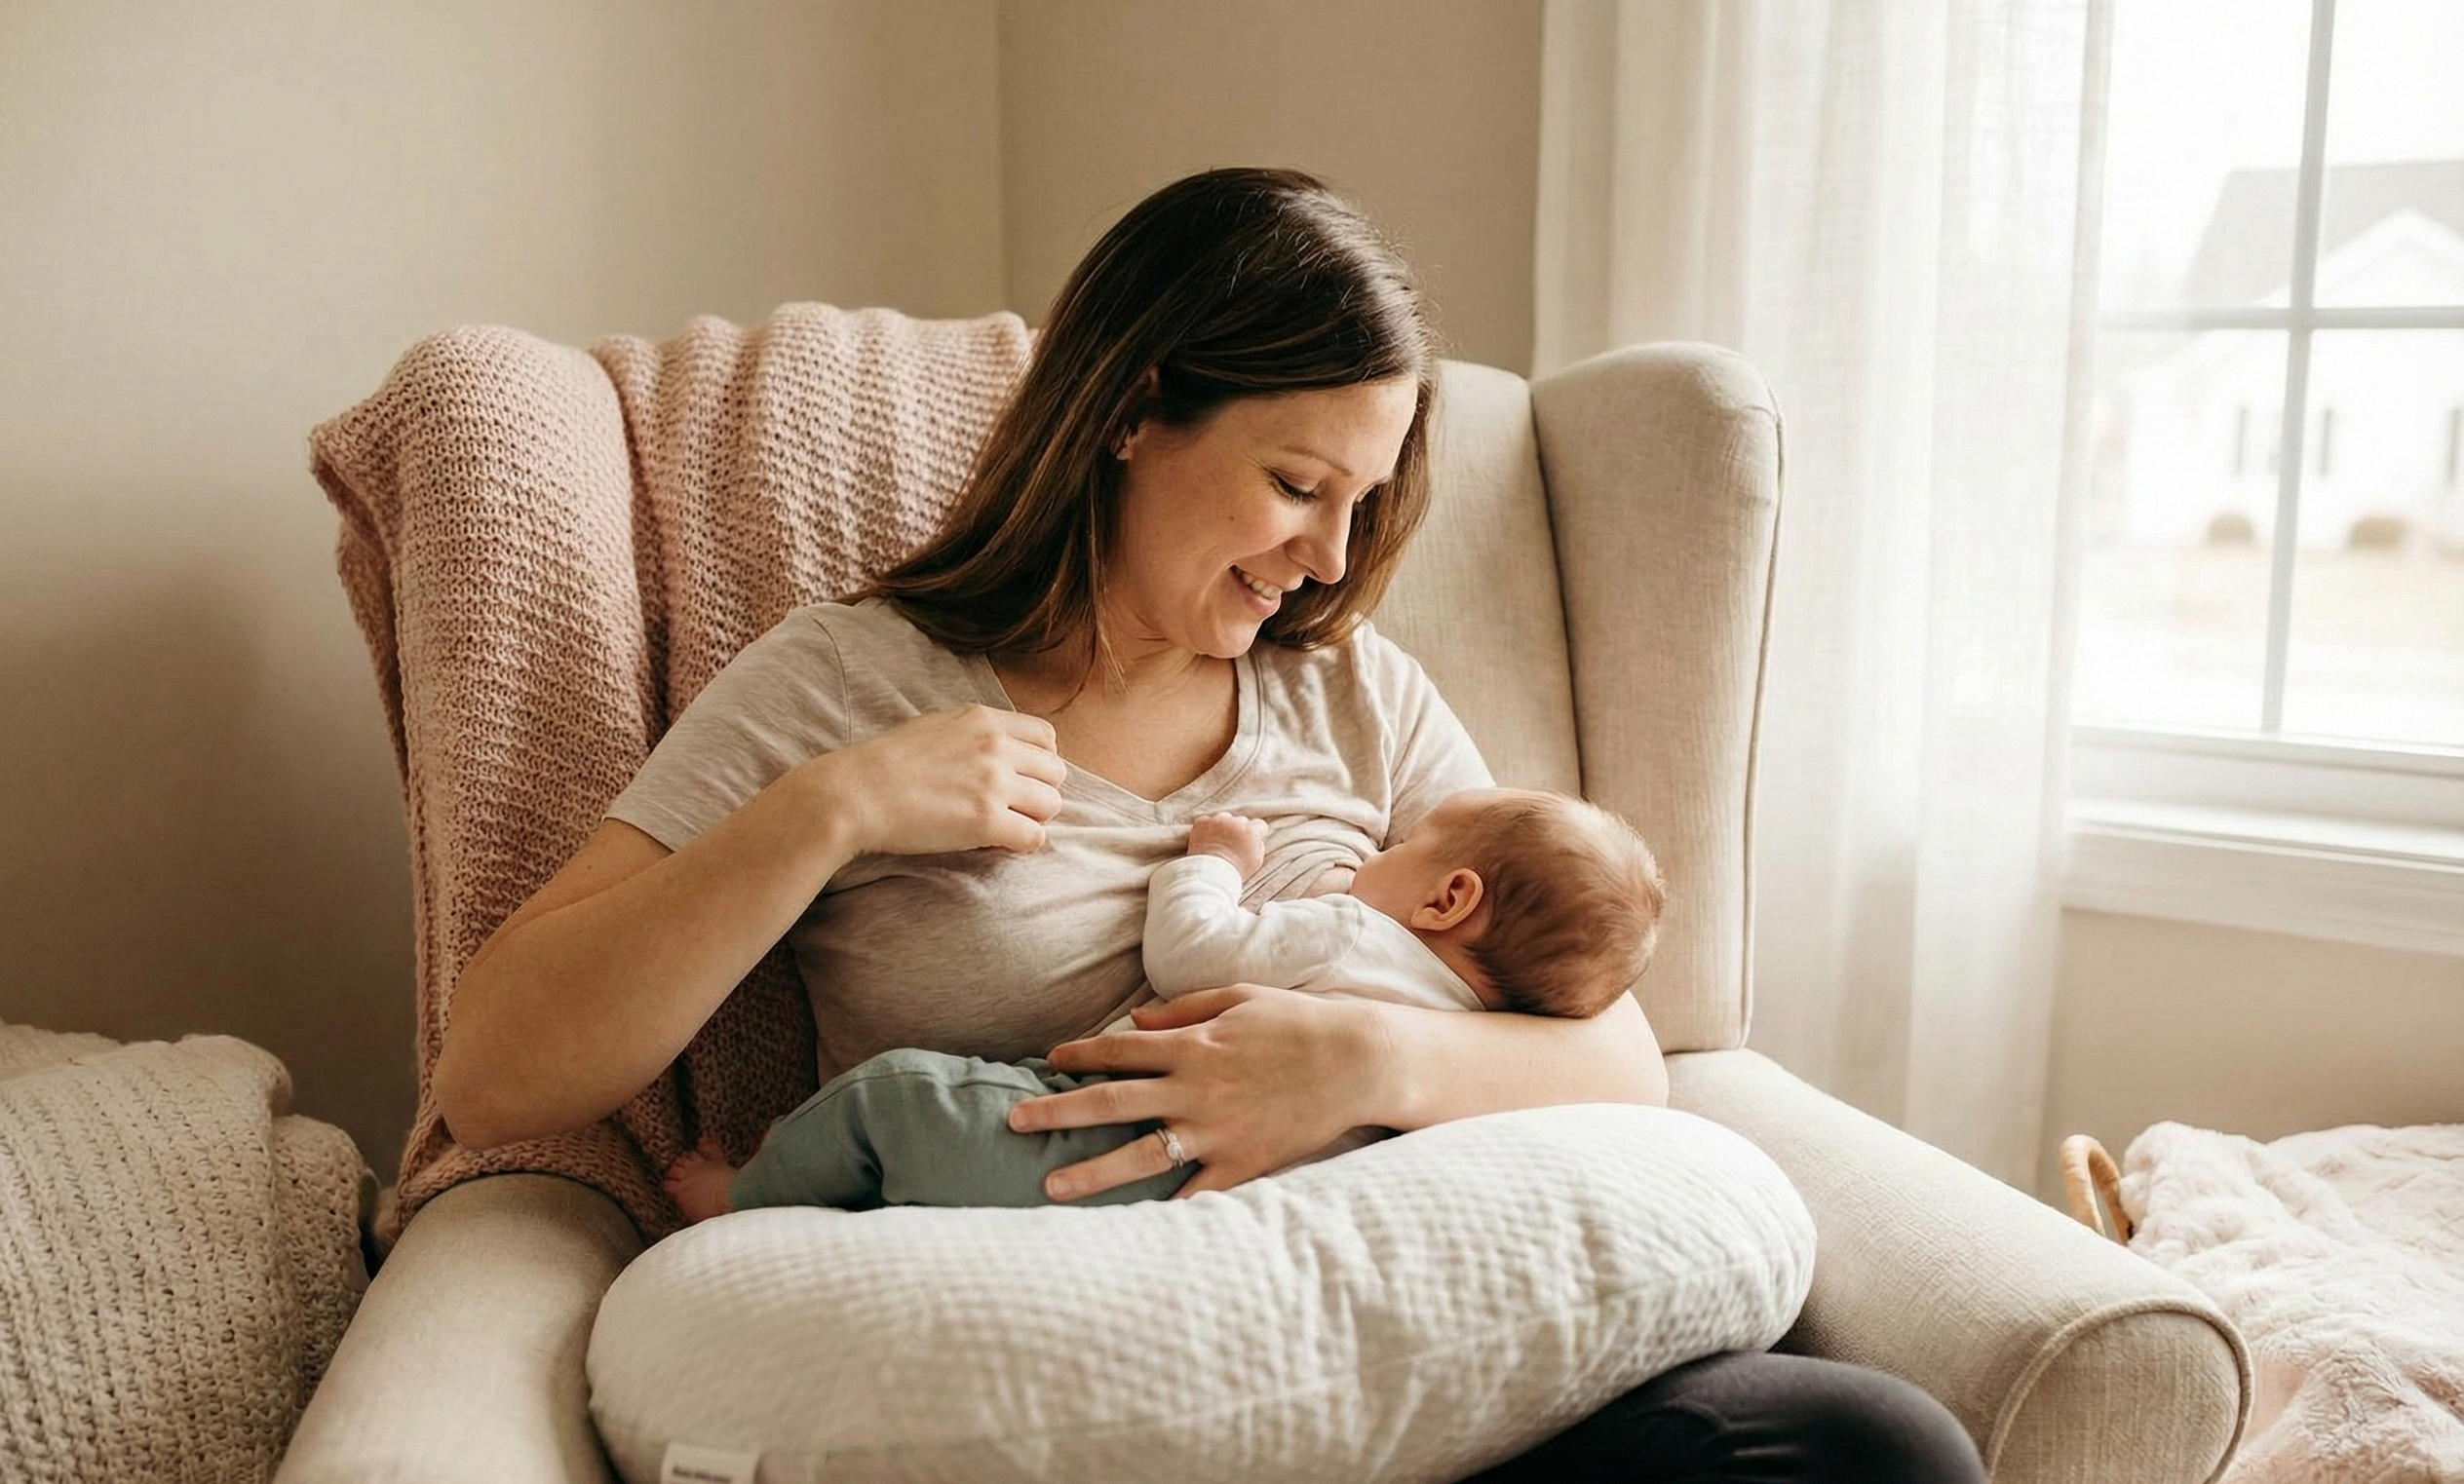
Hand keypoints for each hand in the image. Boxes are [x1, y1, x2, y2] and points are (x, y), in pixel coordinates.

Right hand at [809, 705, 1065, 854]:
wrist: (854, 793)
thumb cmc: (885, 764)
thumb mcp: (936, 726)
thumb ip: (974, 734)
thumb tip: (1001, 752)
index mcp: (984, 720)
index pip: (1046, 737)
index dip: (1039, 762)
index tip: (1021, 778)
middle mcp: (996, 747)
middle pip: (1055, 772)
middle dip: (1039, 792)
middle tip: (1013, 808)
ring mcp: (994, 784)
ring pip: (1051, 805)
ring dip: (1033, 819)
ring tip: (1005, 827)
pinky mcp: (987, 821)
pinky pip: (1034, 838)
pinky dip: (1022, 844)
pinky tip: (999, 844)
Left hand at [1006, 985, 1390, 1199]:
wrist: (1358, 1061)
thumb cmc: (1298, 1023)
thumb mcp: (1238, 998)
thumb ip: (1182, 1010)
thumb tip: (1131, 1023)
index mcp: (1191, 1046)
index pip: (1117, 1051)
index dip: (1077, 1055)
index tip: (1047, 1061)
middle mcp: (1195, 1090)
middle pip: (1110, 1103)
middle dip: (1057, 1112)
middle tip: (1013, 1123)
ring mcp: (1217, 1132)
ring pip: (1140, 1155)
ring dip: (1091, 1171)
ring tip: (1050, 1187)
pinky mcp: (1243, 1164)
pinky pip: (1194, 1193)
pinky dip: (1162, 1210)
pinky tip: (1127, 1229)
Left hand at [1187, 812, 1269, 876]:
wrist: (1208, 873)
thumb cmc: (1233, 871)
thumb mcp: (1255, 862)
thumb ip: (1258, 846)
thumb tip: (1257, 839)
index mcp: (1251, 832)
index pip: (1259, 824)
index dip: (1256, 833)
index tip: (1250, 840)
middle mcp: (1235, 822)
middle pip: (1241, 821)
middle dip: (1238, 830)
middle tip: (1232, 844)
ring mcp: (1218, 821)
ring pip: (1224, 818)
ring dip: (1223, 826)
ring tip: (1218, 842)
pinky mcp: (1202, 822)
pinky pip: (1207, 820)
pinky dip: (1206, 828)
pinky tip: (1206, 840)